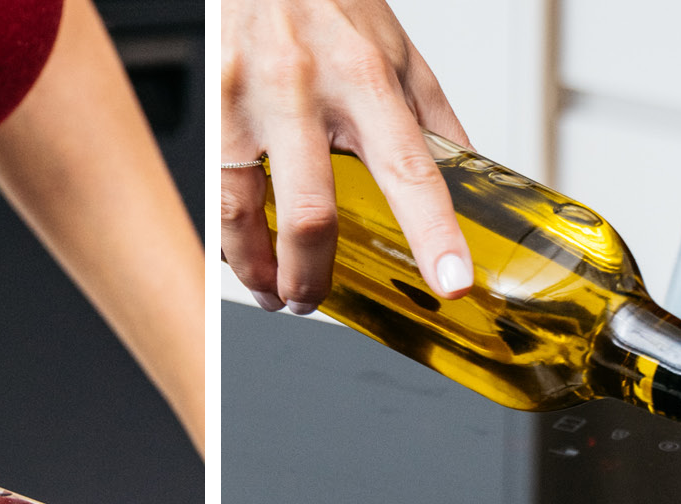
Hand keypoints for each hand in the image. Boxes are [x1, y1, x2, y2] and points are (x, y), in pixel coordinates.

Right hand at [220, 0, 472, 314]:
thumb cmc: (329, 3)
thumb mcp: (397, 51)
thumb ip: (433, 120)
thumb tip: (470, 183)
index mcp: (366, 79)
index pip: (410, 169)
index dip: (433, 233)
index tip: (451, 281)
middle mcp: (305, 92)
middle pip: (311, 215)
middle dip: (313, 277)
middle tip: (316, 297)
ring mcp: (249, 102)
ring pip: (247, 215)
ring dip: (261, 272)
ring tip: (278, 290)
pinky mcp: (211, 109)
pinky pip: (215, 195)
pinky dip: (232, 239)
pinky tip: (245, 251)